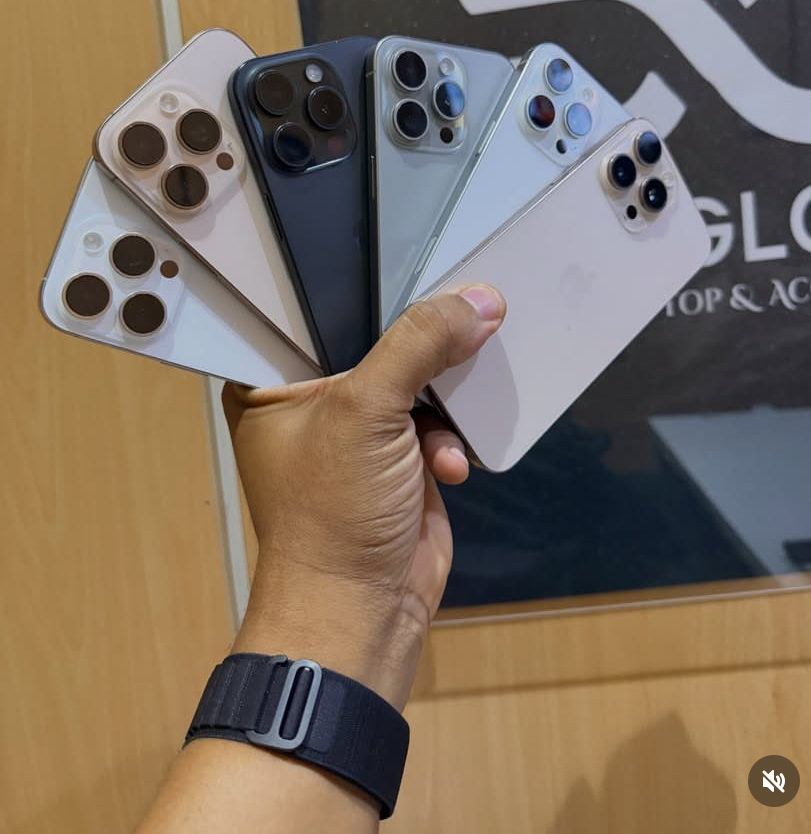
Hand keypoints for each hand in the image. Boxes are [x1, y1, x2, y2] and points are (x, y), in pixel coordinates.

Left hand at [222, 285, 505, 708]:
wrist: (364, 612)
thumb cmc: (334, 514)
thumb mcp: (367, 413)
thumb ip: (419, 347)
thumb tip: (480, 300)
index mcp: (271, 382)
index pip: (315, 309)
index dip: (364, 285)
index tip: (417, 257)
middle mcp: (311, 402)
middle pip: (376, 342)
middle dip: (423, 343)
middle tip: (466, 319)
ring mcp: (357, 434)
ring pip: (414, 381)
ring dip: (443, 398)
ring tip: (445, 421)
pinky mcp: (397, 460)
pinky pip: (435, 422)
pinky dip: (449, 439)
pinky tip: (449, 464)